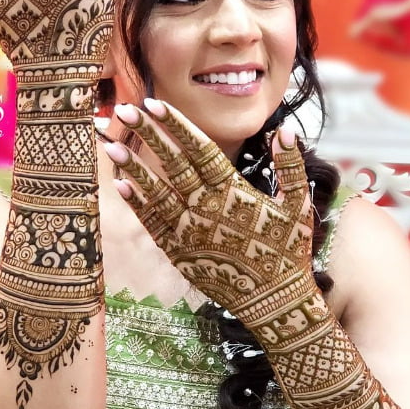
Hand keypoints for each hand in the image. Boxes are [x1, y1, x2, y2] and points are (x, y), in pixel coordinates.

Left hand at [105, 100, 325, 340]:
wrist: (273, 303)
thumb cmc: (288, 251)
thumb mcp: (298, 206)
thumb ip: (290, 166)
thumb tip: (283, 129)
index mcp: (233, 191)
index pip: (199, 149)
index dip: (176, 126)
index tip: (155, 105)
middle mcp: (206, 208)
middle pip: (172, 163)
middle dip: (149, 135)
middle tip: (126, 110)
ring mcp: (189, 232)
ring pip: (156, 192)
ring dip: (133, 168)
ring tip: (112, 145)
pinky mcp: (180, 253)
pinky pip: (154, 224)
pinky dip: (137, 204)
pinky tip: (121, 186)